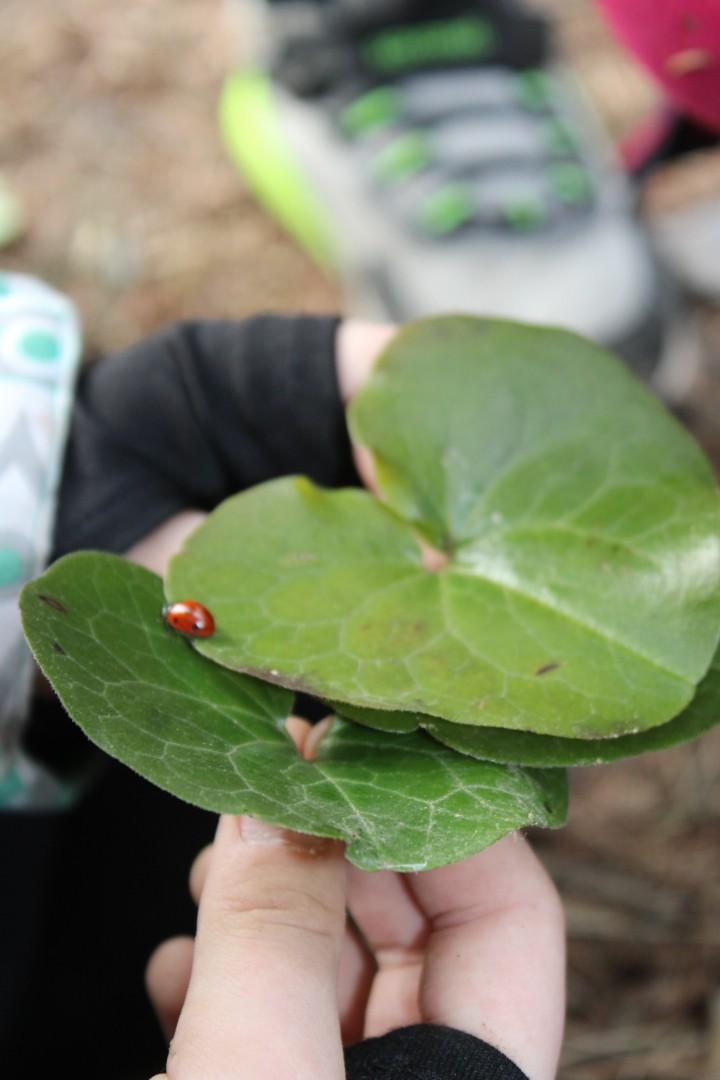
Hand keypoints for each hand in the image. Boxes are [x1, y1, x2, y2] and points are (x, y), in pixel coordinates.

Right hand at [145, 723, 564, 1079]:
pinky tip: (178, 971)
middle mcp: (434, 1078)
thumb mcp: (257, 1071)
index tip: (350, 745)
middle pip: (413, 923)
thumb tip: (278, 797)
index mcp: (475, 1073)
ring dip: (266, 907)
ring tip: (208, 875)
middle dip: (330, 846)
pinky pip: (279, 1021)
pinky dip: (228, 981)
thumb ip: (273, 931)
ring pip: (337, 965)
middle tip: (263, 788)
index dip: (435, 811)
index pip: (509, 907)